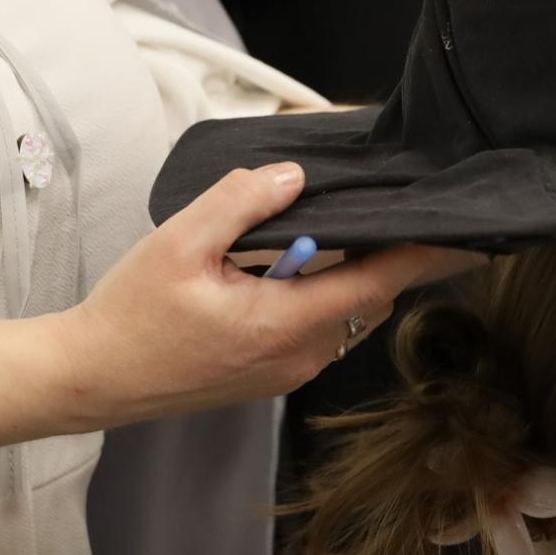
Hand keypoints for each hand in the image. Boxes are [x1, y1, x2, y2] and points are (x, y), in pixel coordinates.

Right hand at [55, 163, 483, 426]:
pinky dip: (321, 293)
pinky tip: (296, 263)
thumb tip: (292, 176)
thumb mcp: (177, 243)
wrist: (93, 378)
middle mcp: (299, 356)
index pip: (375, 285)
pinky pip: (317, 327)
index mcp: (282, 324)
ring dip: (347, 272)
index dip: (422, 257)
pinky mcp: (273, 374)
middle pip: (366, 297)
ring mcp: (288, 371)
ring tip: (344, 226)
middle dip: (385, 254)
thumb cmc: (129, 315)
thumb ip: (239, 204)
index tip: (462, 234)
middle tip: (400, 208)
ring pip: (343, 313)